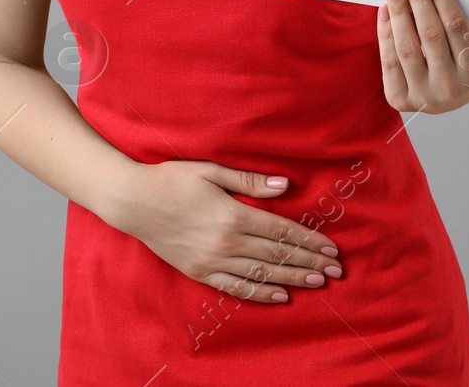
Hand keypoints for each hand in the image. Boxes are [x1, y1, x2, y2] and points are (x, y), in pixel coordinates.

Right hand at [108, 159, 344, 303]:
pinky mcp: (200, 272)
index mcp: (232, 214)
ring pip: (261, 273)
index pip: (281, 230)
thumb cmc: (171, 180)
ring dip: (293, 278)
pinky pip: (236, 287)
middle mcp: (225, 241)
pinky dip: (260, 293)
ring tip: (318, 282)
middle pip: (277, 254)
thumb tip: (285, 185)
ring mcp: (212, 260)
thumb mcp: (210, 171)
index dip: (309, 240)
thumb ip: (249, 181)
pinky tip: (280, 296)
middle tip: (335, 270)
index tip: (330, 248)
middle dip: (309, 262)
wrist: (133, 202)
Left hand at [379, 0, 468, 113]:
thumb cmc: (459, 58)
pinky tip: (385, 10)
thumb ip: (453, 17)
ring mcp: (423, 97)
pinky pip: (389, 61)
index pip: (455, 26)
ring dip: (398, 11)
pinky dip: (385, 32)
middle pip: (430, 34)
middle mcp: (449, 87)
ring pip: (407, 47)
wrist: (450, 96)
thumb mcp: (468, 41)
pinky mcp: (400, 99)